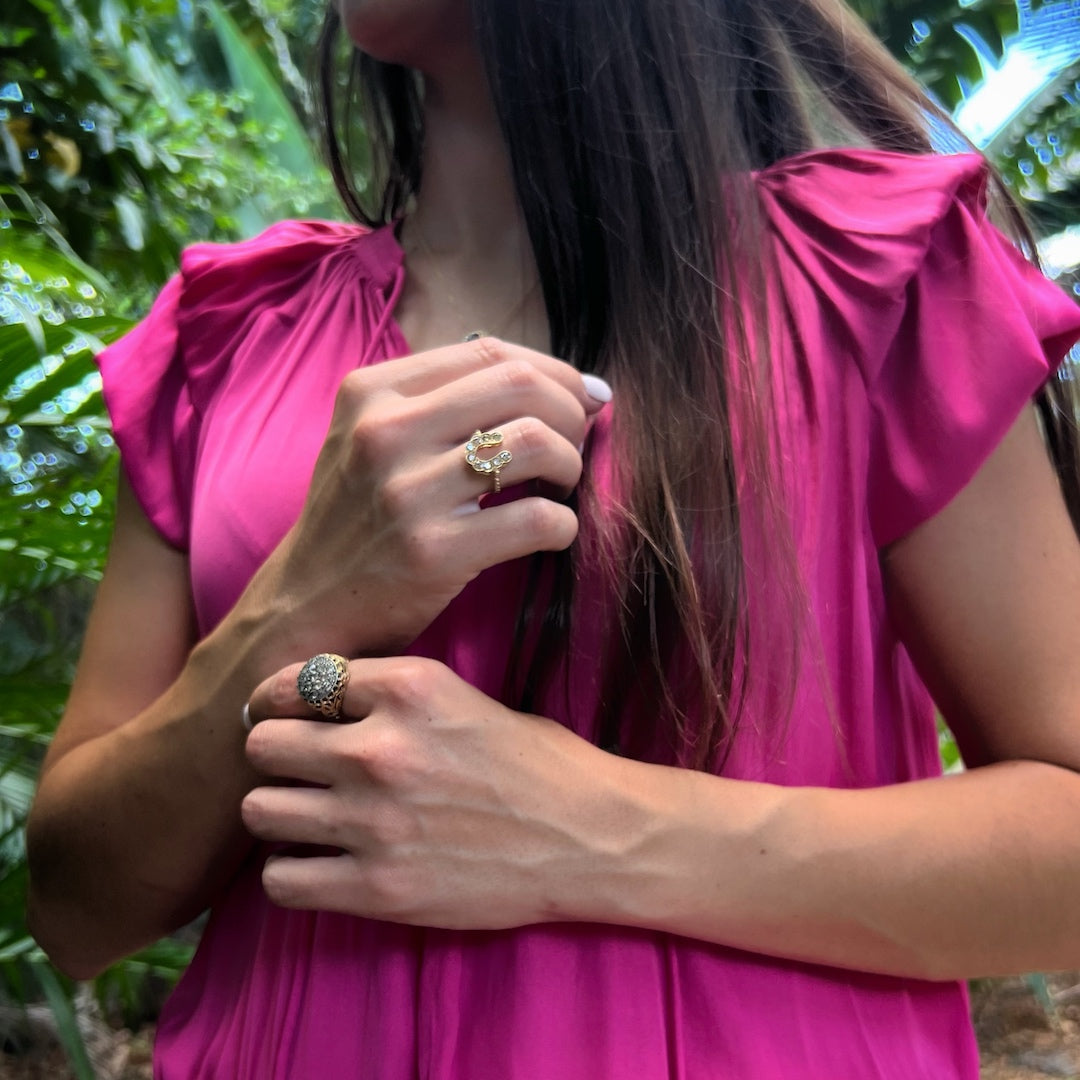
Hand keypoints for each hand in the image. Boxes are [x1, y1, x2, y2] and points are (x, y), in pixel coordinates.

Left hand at [241, 656, 633, 927]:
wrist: (588, 836)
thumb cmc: (534, 762)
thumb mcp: (460, 699)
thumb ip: (388, 696)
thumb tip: (315, 702)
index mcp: (408, 688)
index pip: (295, 682)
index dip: (278, 700)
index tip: (280, 715)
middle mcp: (380, 749)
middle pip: (262, 743)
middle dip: (275, 755)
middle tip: (297, 771)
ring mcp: (375, 821)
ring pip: (259, 810)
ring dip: (278, 813)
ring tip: (308, 819)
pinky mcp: (378, 888)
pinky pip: (281, 880)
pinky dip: (292, 873)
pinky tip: (321, 865)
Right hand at [268, 338, 610, 656]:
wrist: (308, 604)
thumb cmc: (359, 517)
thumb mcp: (371, 437)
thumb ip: (443, 401)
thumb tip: (563, 383)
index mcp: (371, 392)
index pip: (489, 353)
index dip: (552, 371)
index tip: (581, 397)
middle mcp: (383, 432)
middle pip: (521, 386)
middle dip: (570, 413)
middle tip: (576, 444)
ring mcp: (406, 493)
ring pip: (536, 443)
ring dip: (571, 464)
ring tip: (561, 486)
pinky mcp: (432, 552)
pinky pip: (536, 518)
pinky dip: (563, 525)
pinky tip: (552, 532)